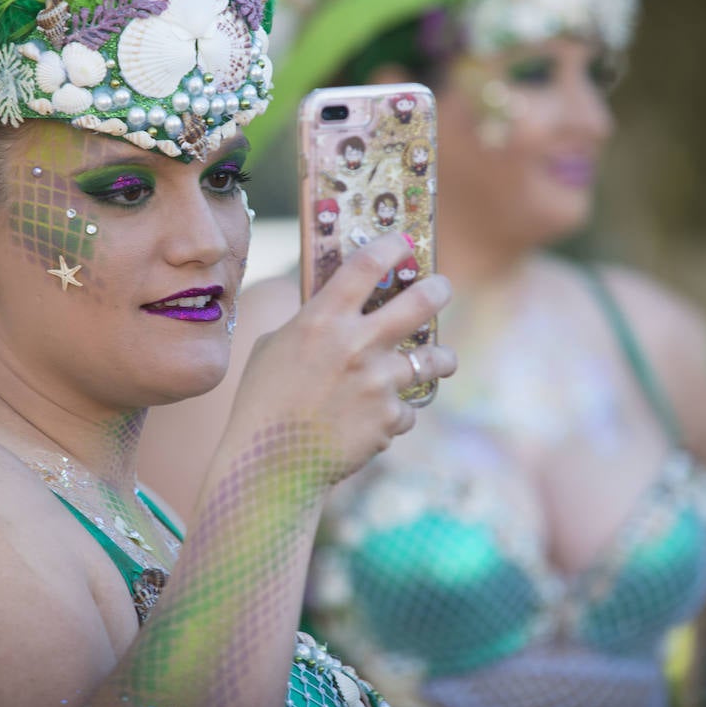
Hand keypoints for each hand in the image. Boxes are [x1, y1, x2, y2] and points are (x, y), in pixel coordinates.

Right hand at [223, 232, 454, 483]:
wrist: (269, 465)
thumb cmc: (263, 401)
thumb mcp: (274, 347)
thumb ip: (310, 324)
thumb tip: (335, 306)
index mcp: (322, 319)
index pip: (367, 264)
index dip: (391, 245)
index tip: (403, 241)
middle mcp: (356, 344)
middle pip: (421, 302)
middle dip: (438, 289)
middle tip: (440, 288)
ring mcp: (378, 383)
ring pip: (433, 360)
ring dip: (440, 358)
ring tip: (441, 360)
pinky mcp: (390, 419)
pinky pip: (406, 408)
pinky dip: (394, 413)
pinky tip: (372, 419)